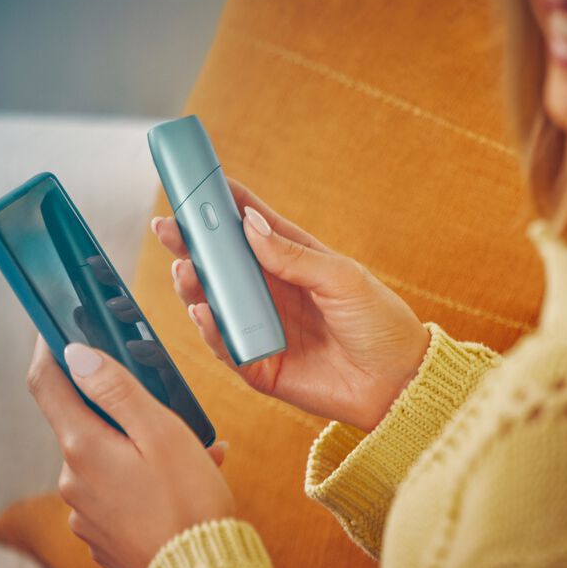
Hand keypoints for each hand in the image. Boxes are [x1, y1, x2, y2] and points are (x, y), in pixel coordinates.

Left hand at [27, 336, 233, 567]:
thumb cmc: (188, 502)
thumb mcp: (161, 431)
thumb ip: (116, 389)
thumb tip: (76, 355)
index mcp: (82, 447)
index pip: (45, 383)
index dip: (48, 350)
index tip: (55, 330)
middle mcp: (72, 480)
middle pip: (82, 421)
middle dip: (118, 409)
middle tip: (165, 410)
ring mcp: (83, 511)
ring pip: (104, 458)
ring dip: (138, 448)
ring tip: (191, 456)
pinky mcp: (99, 533)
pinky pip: (113, 491)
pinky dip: (140, 480)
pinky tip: (178, 484)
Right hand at [152, 178, 430, 431]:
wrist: (398, 384)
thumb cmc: (380, 324)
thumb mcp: (342, 279)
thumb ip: (293, 255)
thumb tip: (249, 225)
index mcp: (292, 261)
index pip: (249, 226)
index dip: (221, 204)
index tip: (194, 183)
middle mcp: (271, 292)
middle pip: (220, 264)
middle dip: (191, 244)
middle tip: (168, 228)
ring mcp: (261, 328)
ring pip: (213, 303)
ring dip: (193, 286)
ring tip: (184, 270)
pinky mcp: (258, 366)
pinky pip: (225, 347)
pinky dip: (210, 330)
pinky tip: (202, 311)